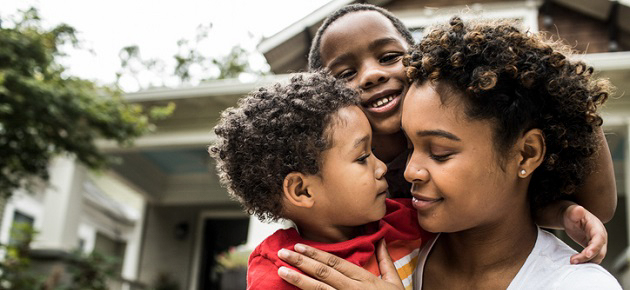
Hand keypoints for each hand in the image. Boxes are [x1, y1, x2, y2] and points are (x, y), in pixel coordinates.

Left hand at [277, 239, 403, 289]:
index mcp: (364, 279)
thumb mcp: (394, 282)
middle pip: (323, 273)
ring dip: (298, 279)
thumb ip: (386, 261)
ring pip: (318, 289)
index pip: (335, 262)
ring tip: (282, 271)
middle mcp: (352, 289)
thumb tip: (382, 240)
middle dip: (301, 262)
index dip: (316, 253)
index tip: (300, 246)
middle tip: (283, 253)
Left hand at [563, 204, 607, 263]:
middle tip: (573, 260)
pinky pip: (593, 257)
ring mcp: (598, 243)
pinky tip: (576, 262)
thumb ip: (575, 212)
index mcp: (596, 227)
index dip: (594, 247)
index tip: (587, 254)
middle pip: (599, 250)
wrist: (571, 217)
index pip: (599, 238)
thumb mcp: (571, 212)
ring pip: (597, 256)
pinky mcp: (593, 248)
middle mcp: (600, 236)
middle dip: (587, 257)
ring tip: (572, 261)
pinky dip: (586, 261)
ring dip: (586, 261)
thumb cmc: (571, 214)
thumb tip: (579, 209)